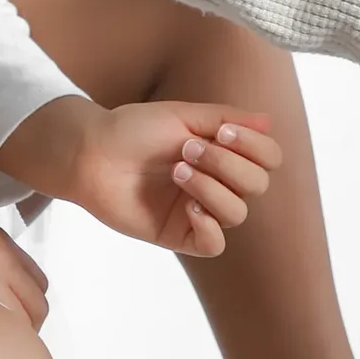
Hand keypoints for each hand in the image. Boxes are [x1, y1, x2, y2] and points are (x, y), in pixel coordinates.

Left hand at [0, 94, 279, 260]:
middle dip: (227, 164)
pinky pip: (213, 243)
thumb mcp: (183, 114)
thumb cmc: (133, 130)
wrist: (90, 153)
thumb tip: (269, 121)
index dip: (255, 146)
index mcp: (222, 153)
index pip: (267, 158)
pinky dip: (209, 225)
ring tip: (177, 171)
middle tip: (186, 149)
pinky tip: (188, 206)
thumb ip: (227, 118)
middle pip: (257, 185)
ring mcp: (198, 210)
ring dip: (212, 188)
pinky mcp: (178, 235)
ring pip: (237, 213)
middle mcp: (216, 182)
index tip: (223, 132)